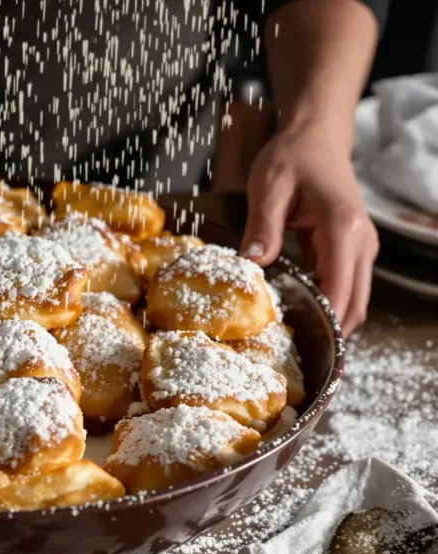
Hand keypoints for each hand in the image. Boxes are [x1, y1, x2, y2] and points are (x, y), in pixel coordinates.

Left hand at [241, 121, 378, 335]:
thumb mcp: (269, 187)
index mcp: (344, 229)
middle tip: (291, 354)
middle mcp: (361, 243)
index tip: (300, 349)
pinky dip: (324, 301)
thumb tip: (253, 264)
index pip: (340, 291)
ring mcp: (360, 248)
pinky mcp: (351, 249)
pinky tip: (294, 311)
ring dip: (327, 318)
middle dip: (328, 332)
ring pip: (352, 300)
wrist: (315, 137)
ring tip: (290, 339)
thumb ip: (262, 227)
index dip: (324, 324)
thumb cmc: (292, 157)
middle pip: (354, 305)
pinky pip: (342, 286)